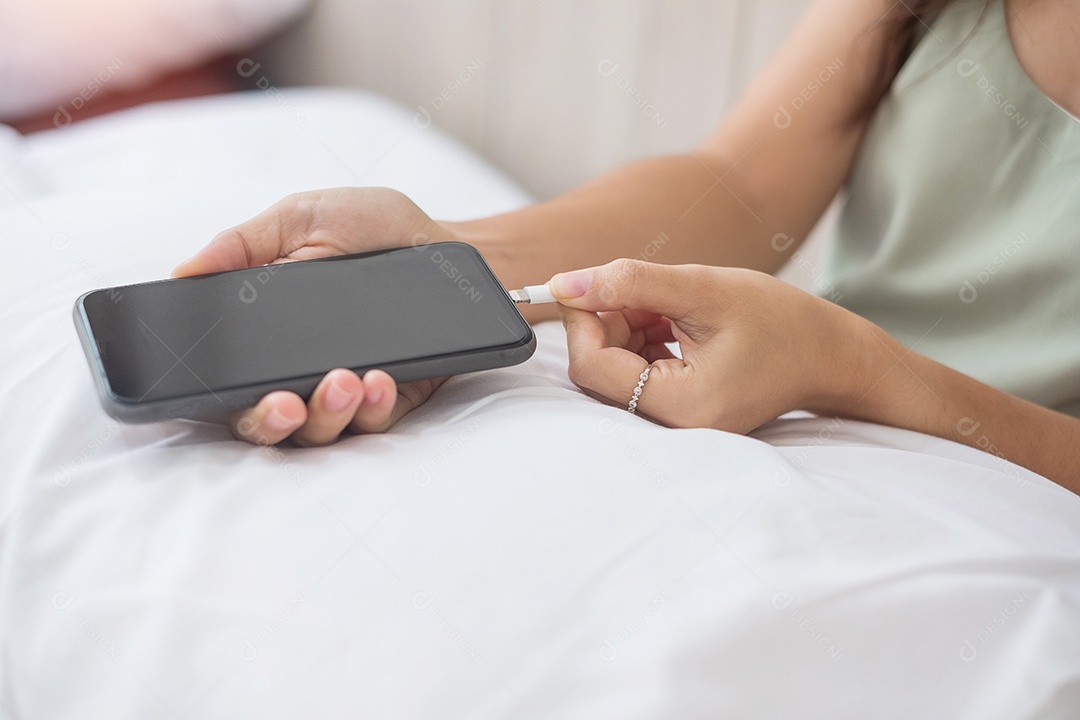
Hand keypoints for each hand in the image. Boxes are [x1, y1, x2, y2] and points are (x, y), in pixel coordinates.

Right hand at [173, 187, 456, 445]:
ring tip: (346, 380)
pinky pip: (375, 424)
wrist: (446, 242)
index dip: (218, 398)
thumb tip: (183, 271)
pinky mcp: (391, 401)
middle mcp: (300, 370)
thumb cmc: (372, 229)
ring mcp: (346, 391)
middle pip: (265, 423)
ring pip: (319, 433)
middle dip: (268, 422)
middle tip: (285, 404)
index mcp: (266, 333)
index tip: (226, 394)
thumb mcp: (302, 219)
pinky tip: (380, 380)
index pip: (228, 381)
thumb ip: (243, 243)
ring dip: (326, 415)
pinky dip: (375, 408)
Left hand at [552, 259, 868, 432]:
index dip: (581, 318)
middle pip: (598, 368)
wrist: (830, 355)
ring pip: (614, 368)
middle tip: (644, 289)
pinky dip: (640, 339)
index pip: (592, 365)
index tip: (588, 282)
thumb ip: (630, 282)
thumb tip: (564, 283)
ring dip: (625, 326)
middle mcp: (673, 427)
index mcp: (681, 406)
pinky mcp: (678, 413)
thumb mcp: (703, 289)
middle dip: (607, 320)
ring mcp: (675, 424)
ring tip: (670, 304)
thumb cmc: (781, 322)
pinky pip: (635, 374)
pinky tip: (673, 320)